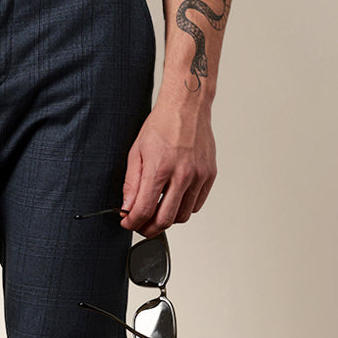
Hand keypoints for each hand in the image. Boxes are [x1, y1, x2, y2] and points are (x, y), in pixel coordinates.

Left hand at [119, 92, 216, 237]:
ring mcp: (199, 176)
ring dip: (167, 220)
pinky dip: (183, 209)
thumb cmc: (162, 125)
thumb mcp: (136, 152)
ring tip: (156, 212)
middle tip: (140, 226)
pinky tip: (173, 201)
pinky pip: (196, 205)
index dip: (133, 222)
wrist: (187, 108)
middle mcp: (182, 175)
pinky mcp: (210, 176)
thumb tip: (128, 207)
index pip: (145, 210)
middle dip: (149, 229)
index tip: (127, 223)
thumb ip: (132, 183)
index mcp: (160, 169)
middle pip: (166, 220)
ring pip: (183, 216)